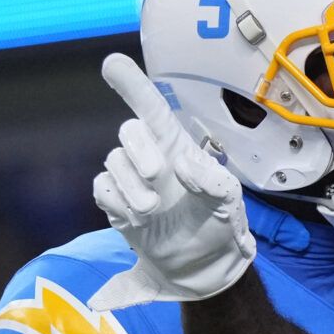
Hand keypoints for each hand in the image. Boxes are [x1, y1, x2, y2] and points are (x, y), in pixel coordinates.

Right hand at [89, 53, 254, 308]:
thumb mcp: (230, 203)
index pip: (154, 109)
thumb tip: (183, 165)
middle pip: (129, 132)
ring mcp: (132, 182)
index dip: (133, 85)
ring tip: (152, 211)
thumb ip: (215, 181)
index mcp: (180, 149)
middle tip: (158, 176)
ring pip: (113, 163)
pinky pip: (103, 190)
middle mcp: (152, 159)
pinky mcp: (118, 207)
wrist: (206, 270)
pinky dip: (116, 203)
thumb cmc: (221, 225)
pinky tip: (136, 220)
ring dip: (131, 186)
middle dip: (140, 150)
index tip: (112, 64)